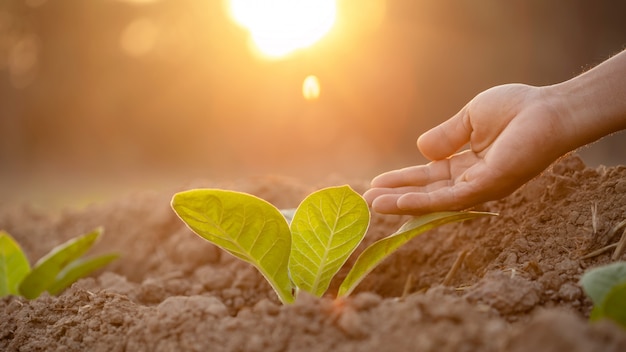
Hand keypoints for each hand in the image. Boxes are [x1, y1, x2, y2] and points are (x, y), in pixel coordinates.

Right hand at [363, 84, 571, 214]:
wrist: (548, 110)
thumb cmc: (516, 109)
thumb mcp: (470, 118)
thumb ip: (446, 136)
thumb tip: (421, 149)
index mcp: (468, 163)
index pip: (429, 176)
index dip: (403, 180)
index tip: (377, 183)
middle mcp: (472, 180)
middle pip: (428, 193)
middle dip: (397, 197)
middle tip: (367, 202)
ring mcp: (479, 187)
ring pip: (434, 201)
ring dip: (403, 204)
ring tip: (374, 206)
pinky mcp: (486, 188)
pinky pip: (448, 200)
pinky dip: (422, 203)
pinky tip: (399, 202)